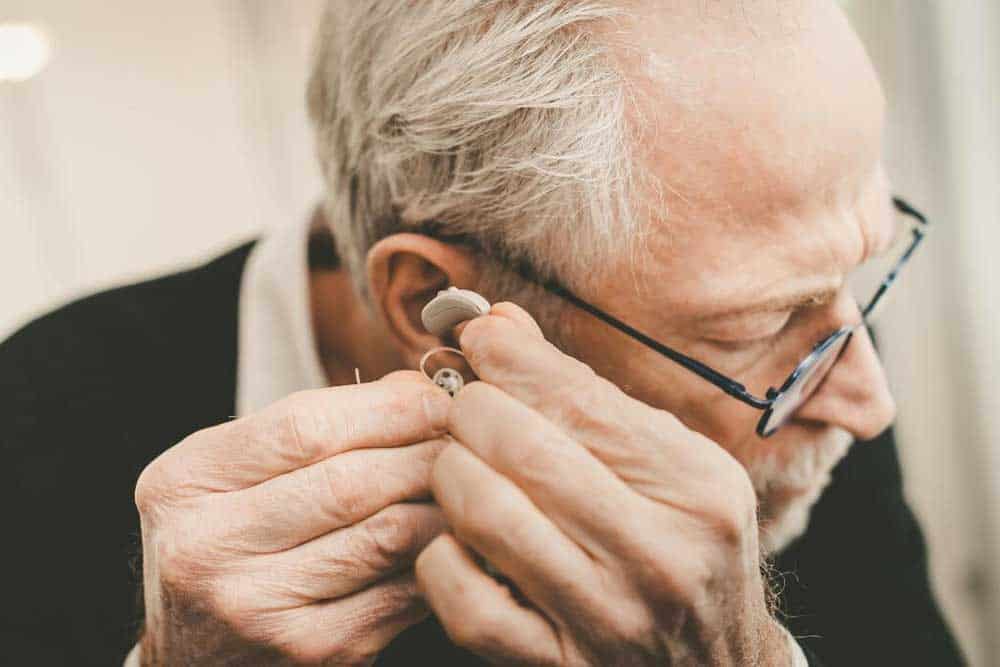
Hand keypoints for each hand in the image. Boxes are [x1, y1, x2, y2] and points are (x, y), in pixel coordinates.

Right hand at [135, 372, 450, 664]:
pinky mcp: (312, 651)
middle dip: (427, 450)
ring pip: (388, 535)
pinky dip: (436, 555)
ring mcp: (259, 608)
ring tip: (468, 480)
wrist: (181, 654)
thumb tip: (412, 390)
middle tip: (467, 437)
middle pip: (351, 482)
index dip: (387, 407)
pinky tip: (450, 535)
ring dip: (442, 501)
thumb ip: (312, 425)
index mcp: (185, 482)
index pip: (304, 427)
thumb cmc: (220, 542)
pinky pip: (401, 590)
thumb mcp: (232, 471)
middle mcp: (209, 548)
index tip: (434, 398)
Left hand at [415, 304, 789, 665]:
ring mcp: (606, 617)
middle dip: (472, 409)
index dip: (512, 358)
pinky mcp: (556, 664)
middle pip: (524, 447)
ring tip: (460, 462)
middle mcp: (658, 553)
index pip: (581, 400)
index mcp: (696, 488)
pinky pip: (463, 598)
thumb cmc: (683, 547)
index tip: (479, 336)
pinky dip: (442, 555)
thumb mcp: (669, 467)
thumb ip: (588, 396)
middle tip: (466, 406)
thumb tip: (498, 324)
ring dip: (451, 471)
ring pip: (486, 512)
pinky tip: (459, 540)